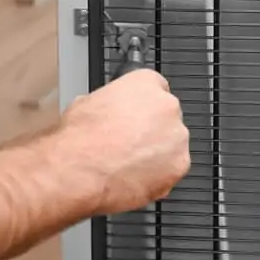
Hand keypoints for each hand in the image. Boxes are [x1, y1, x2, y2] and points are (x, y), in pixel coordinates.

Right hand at [57, 69, 190, 214]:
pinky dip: (157, 175)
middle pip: (165, 117)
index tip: (133, 116)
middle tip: (128, 142)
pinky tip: (134, 176)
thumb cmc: (81, 137)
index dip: (141, 106)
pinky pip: (172, 169)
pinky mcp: (179, 165)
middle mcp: (167, 106)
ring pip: (171, 144)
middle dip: (150, 129)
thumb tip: (106, 111)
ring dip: (155, 152)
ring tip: (128, 162)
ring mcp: (177, 136)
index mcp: (146, 82)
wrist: (80, 170)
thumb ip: (109, 102)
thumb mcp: (85, 102)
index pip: (154, 87)